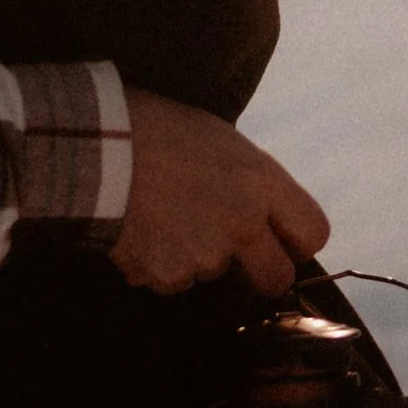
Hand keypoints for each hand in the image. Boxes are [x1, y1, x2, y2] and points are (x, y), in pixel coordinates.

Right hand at [110, 87, 329, 296]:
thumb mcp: (220, 139)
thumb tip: (262, 211)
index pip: (313, 234)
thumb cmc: (156, 127)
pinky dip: (159, 263)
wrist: (94, 146)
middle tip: (232, 249)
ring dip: (196, 256)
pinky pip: (172, 280)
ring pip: (215, 275)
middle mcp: (242, 226)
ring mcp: (204, 257)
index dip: (296, 240)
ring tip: (163, 217)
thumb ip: (252, 180)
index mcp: (261, 183)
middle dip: (259, 270)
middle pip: (276, 278)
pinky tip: (142, 229)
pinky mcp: (166, 276)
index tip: (279, 238)